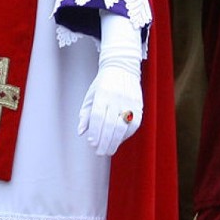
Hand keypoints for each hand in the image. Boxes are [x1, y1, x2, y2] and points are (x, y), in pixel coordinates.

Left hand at [77, 13, 143, 155]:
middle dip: (104, 141)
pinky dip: (126, 135)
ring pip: (122, 127)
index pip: (98, 116)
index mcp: (102, 93)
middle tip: (99, 152)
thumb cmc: (103, 84)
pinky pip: (134, 124)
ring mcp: (129, 101)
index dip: (95, 132)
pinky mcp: (138, 105)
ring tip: (108, 151)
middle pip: (110, 124)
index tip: (92, 143)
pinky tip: (119, 140)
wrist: (122, 67)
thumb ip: (85, 114)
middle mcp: (116, 97)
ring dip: (115, 142)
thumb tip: (81, 132)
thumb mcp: (91, 95)